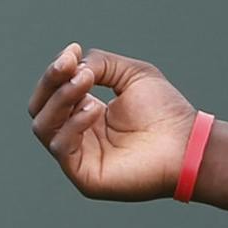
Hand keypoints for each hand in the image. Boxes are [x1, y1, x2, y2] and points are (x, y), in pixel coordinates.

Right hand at [28, 44, 198, 201]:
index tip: (72, 51)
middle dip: (51, 82)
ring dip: (60, 99)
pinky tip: (95, 110)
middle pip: (39, 108)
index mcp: (86, 113)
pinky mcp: (85, 176)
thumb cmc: (165, 111)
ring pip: (43, 126)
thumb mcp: (130, 74)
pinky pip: (61, 147)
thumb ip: (99, 63)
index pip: (52, 93)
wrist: (188, 143)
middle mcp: (78, 136)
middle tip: (69, 65)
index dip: (56, 71)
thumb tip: (72, 65)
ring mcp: (79, 157)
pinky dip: (73, 124)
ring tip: (86, 82)